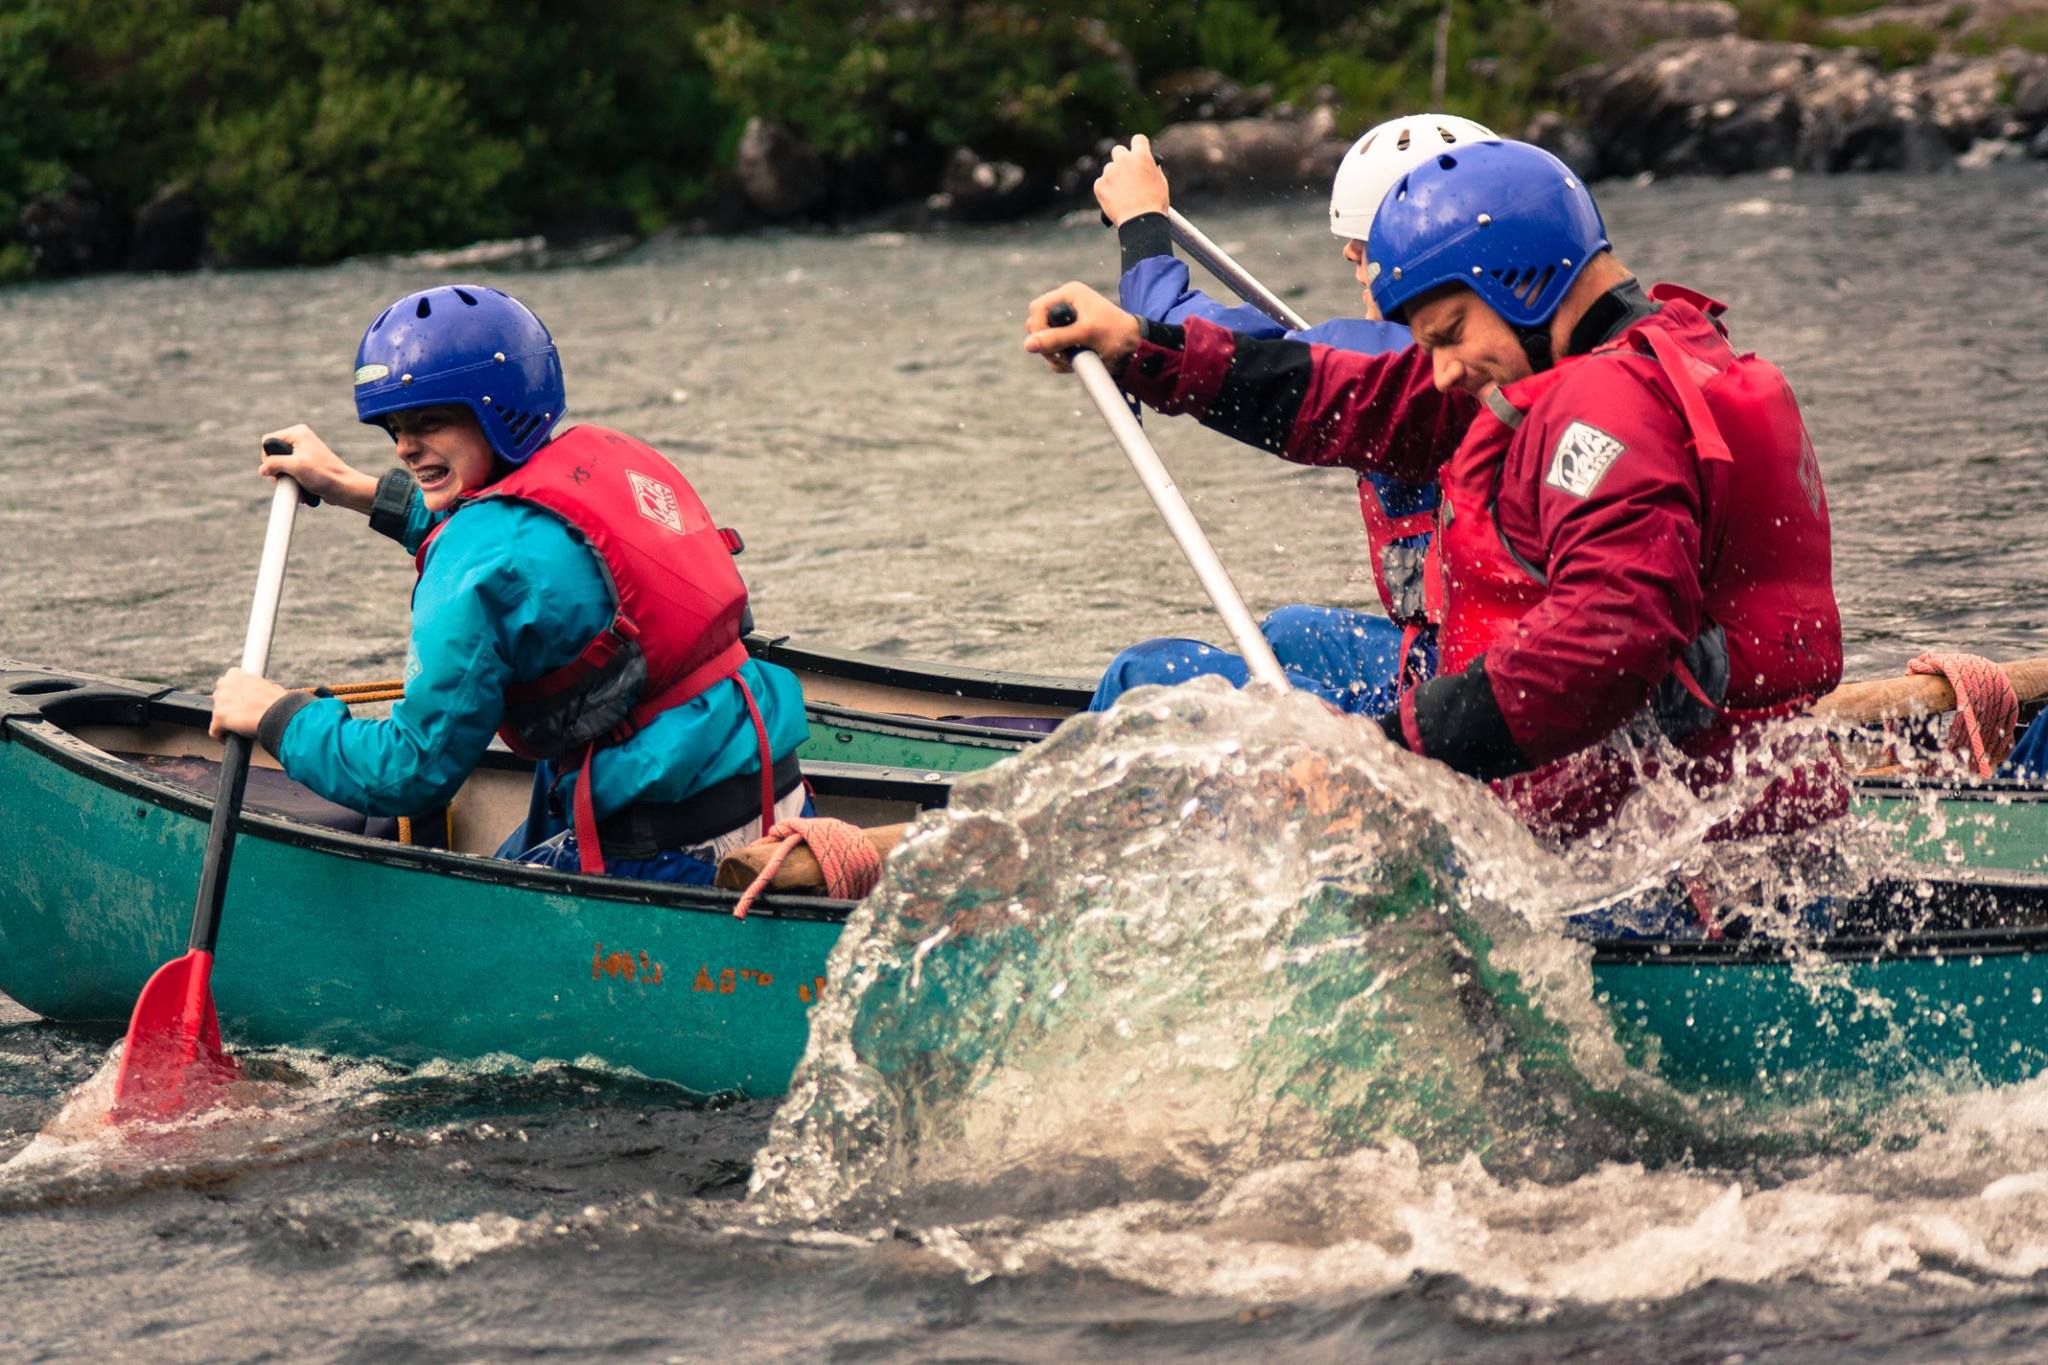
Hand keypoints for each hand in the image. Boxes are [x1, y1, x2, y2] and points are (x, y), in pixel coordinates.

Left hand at [209, 667, 287, 740]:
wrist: (281, 714)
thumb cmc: (280, 703)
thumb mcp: (268, 687)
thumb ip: (254, 688)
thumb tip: (257, 695)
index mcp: (236, 675)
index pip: (226, 682)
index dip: (235, 693)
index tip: (242, 701)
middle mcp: (225, 684)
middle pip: (219, 697)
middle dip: (228, 706)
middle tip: (241, 715)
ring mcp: (221, 700)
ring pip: (218, 714)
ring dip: (226, 721)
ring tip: (239, 728)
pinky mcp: (219, 717)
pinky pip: (215, 730)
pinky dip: (221, 736)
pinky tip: (230, 738)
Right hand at [259, 425, 379, 514]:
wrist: (344, 488)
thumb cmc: (323, 474)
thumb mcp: (294, 467)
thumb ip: (274, 464)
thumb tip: (262, 469)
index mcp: (297, 432)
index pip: (268, 441)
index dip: (268, 457)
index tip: (278, 469)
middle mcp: (300, 439)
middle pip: (273, 455)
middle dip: (277, 471)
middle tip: (287, 479)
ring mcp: (303, 453)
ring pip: (281, 467)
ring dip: (286, 480)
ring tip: (297, 487)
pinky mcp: (306, 466)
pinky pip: (291, 473)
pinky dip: (293, 483)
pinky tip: (301, 490)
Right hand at [1023, 282, 1142, 374]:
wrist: (1135, 350)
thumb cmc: (1116, 334)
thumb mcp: (1086, 335)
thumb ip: (1057, 339)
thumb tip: (1028, 345)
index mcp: (1070, 294)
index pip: (1037, 308)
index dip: (1038, 328)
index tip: (1045, 345)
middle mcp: (1065, 306)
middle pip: (1036, 324)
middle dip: (1046, 343)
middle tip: (1061, 355)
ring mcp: (1066, 323)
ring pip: (1042, 341)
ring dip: (1053, 355)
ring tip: (1072, 360)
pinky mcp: (1068, 339)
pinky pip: (1052, 351)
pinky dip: (1060, 361)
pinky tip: (1075, 363)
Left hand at [1093, 134, 1169, 226]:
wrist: (1141, 222)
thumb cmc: (1154, 205)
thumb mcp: (1161, 182)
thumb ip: (1152, 169)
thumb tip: (1148, 165)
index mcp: (1141, 156)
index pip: (1138, 139)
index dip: (1138, 146)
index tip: (1138, 152)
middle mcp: (1124, 160)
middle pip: (1118, 150)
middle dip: (1122, 159)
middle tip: (1126, 172)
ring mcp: (1110, 172)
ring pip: (1109, 169)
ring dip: (1114, 177)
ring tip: (1122, 194)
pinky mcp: (1099, 185)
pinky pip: (1101, 183)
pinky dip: (1106, 190)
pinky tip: (1115, 201)